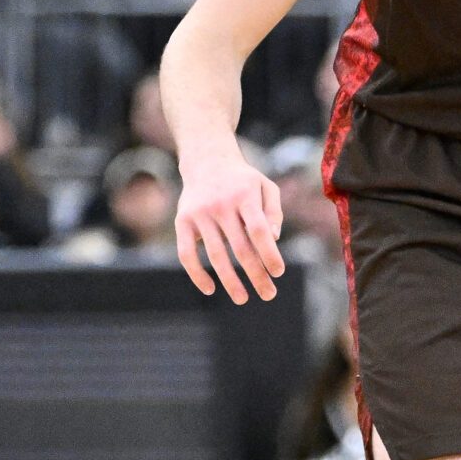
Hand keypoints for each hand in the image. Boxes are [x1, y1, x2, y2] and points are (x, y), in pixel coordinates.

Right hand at [174, 148, 285, 304]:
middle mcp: (221, 204)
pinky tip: (210, 289)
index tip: (278, 273)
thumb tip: (274, 240)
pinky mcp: (182, 221)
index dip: (269, 254)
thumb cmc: (242, 180)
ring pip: (215, 255)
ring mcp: (199, 213)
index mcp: (244, 195)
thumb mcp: (265, 186)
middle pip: (240, 247)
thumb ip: (274, 211)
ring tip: (243, 299)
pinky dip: (196, 274)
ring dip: (230, 281)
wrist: (206, 160)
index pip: (259, 230)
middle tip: (269, 294)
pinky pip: (186, 253)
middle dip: (256, 274)